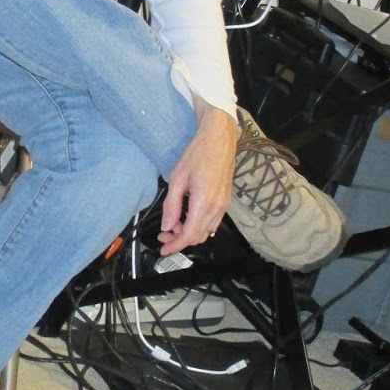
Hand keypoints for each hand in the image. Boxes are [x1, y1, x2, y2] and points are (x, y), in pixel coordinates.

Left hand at [158, 104, 238, 256]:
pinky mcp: (226, 202)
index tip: (163, 249)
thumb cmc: (197, 154)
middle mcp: (217, 208)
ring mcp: (224, 206)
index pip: (189, 235)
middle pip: (198, 237)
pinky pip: (212, 223)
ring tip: (173, 223)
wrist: (219, 139)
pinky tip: (187, 216)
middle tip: (164, 234)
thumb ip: (171, 205)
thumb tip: (167, 226)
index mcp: (204, 202)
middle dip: (179, 240)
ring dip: (189, 233)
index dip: (175, 246)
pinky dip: (198, 225)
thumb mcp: (177, 178)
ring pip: (205, 231)